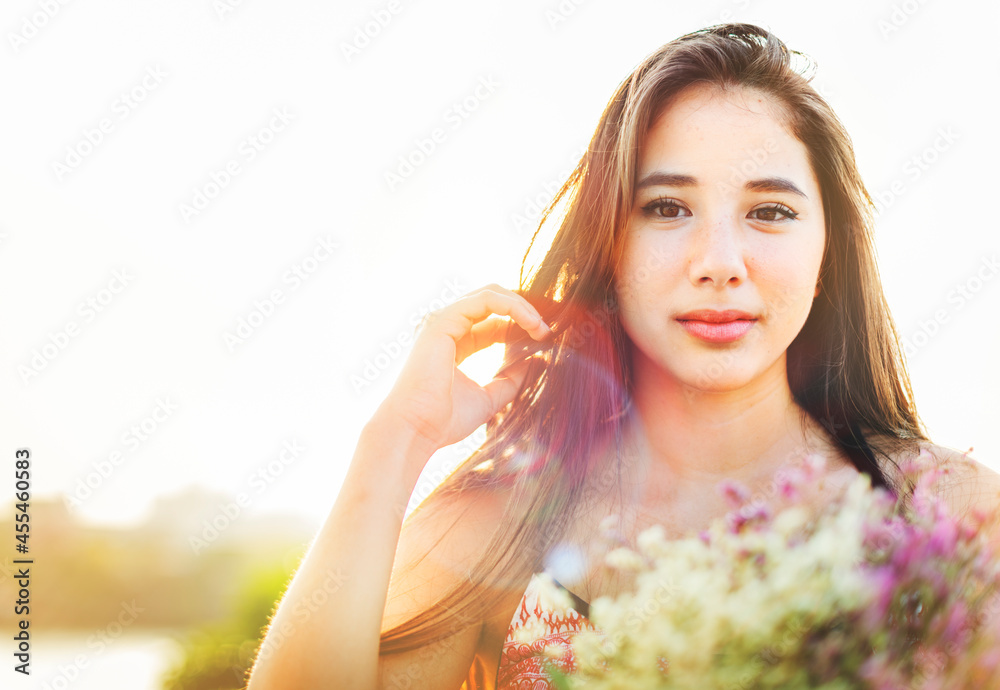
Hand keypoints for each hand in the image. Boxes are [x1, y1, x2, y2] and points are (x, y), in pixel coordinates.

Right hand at [377, 284, 550, 454]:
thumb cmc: (444, 420)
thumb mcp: (488, 398)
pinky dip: (513, 306)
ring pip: (491, 294)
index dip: (522, 325)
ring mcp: (442, 320)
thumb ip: (510, 380)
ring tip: (542, 328)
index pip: (493, 321)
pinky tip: (531, 323)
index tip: (545, 340)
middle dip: (524, 310)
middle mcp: (446, 326)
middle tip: (547, 330)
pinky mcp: (444, 321)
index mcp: (454, 342)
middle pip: (493, 301)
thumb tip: (536, 363)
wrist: (416, 431)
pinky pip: (486, 299)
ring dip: (522, 307)